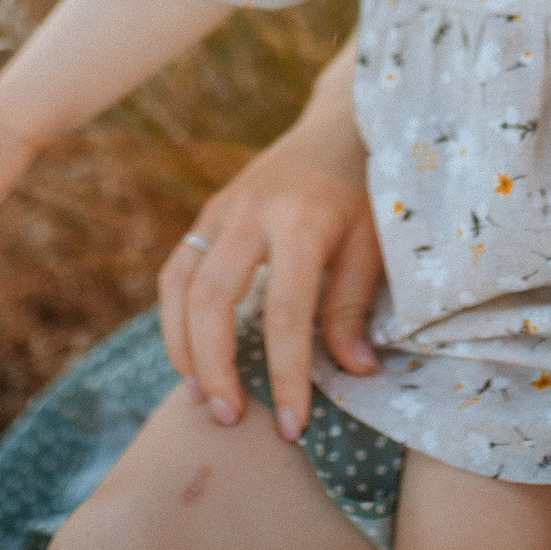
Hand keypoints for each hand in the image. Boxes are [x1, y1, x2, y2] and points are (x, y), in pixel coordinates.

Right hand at [158, 48, 382, 441]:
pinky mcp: (208, 212)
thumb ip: (354, 305)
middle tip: (231, 418)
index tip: (291, 425)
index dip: (287, 376)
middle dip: (215, 366)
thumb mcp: (375, 243)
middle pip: (212, 300)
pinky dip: (175, 319)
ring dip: (183, 347)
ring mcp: (222, 209)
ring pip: (179, 285)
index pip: (287, 314)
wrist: (340, 125)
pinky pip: (175, 270)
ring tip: (202, 396)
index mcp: (303, 220)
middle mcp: (252, 212)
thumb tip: (355, 372)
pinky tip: (191, 356)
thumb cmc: (367, 188)